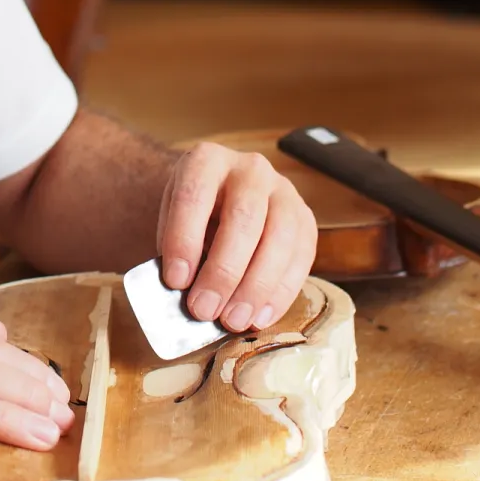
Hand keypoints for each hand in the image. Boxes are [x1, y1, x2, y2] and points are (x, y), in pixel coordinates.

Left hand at [157, 144, 316, 331]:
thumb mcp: (174, 220)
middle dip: (223, 271)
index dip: (184, 239)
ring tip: (234, 320)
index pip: (194, 196)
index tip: (175, 281)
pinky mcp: (306, 217)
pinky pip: (302, 256)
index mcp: (206, 160)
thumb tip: (185, 294)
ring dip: (256, 286)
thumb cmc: (194, 215)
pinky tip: (260, 316)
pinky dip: (281, 292)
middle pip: (243, 218)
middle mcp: (249, 169)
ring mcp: (283, 191)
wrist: (222, 197)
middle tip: (204, 310)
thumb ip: (177, 251)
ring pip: (279, 237)